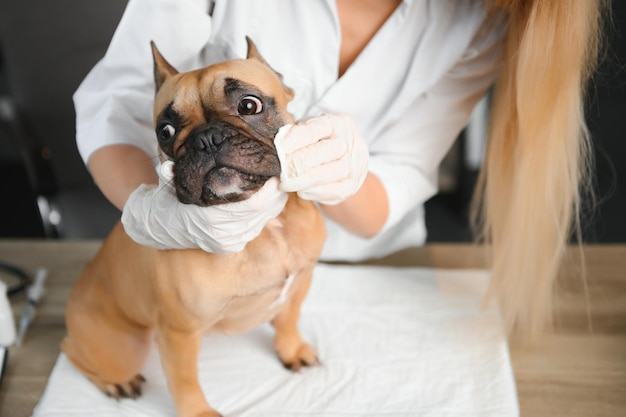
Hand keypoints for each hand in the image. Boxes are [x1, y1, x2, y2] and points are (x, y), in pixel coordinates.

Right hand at [121, 161, 287, 252]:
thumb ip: (171, 174)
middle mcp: (225, 236)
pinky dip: (263, 213)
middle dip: (276, 193)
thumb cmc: (167, 201)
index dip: (270, 188)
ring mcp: (230, 243)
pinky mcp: (232, 246)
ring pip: (264, 220)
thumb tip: (167, 167)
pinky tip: (267, 198)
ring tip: (277, 183)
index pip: (256, 205)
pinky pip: (256, 227)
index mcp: (212, 221)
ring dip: (272, 202)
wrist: (159, 229)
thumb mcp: (169, 183)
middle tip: (281, 174)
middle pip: (265, 212)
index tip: (277, 173)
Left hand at [274, 113, 368, 204]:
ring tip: (285, 184)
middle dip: (295, 163)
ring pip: (324, 175)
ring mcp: (353, 165)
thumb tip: (278, 145)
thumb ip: (296, 133)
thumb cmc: (323, 141)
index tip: (279, 148)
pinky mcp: (351, 185)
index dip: (294, 139)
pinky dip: (312, 192)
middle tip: (280, 170)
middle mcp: (349, 142)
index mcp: (337, 123)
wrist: (349, 158)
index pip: (313, 129)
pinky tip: (300, 191)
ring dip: (300, 181)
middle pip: (320, 153)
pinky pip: (330, 191)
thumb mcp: (311, 128)